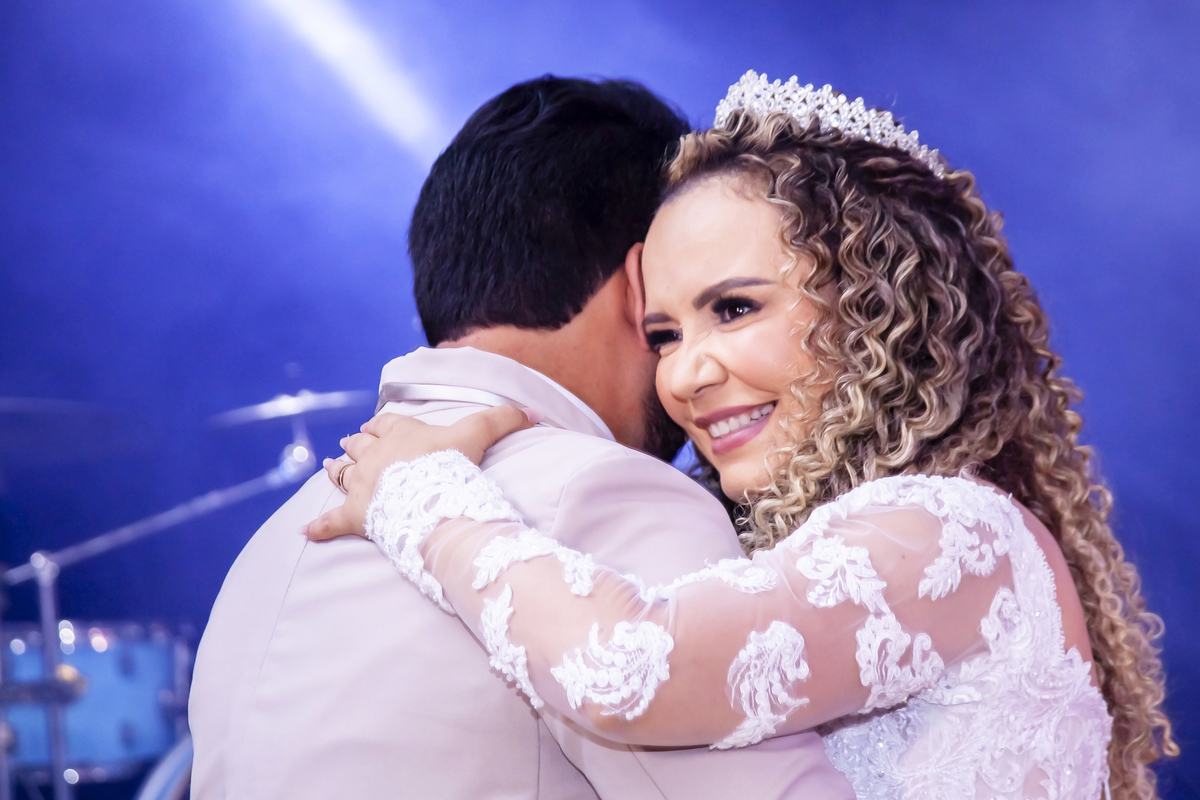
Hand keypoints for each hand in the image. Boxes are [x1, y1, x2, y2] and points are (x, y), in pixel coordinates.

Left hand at [304, 406, 538, 541]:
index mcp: (401, 433)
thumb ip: (504, 419)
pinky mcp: (354, 515)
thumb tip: (534, 411)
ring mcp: (362, 485)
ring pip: (341, 473)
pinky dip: (318, 526)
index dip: (381, 423)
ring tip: (328, 466)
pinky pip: (330, 522)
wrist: (432, 501)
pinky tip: (305, 531)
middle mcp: (376, 455)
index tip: (375, 424)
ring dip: (334, 469)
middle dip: (356, 443)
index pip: (385, 422)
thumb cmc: (453, 467)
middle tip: (350, 443)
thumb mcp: (480, 434)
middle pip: (359, 444)